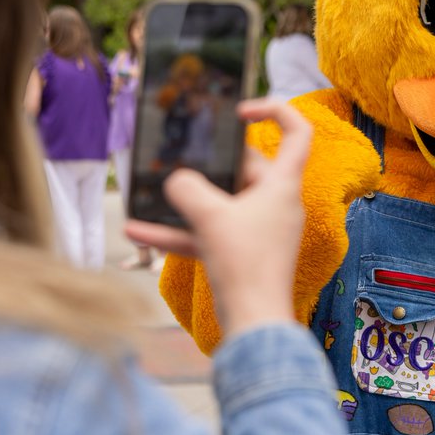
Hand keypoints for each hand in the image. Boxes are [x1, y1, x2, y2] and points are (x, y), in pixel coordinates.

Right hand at [126, 97, 310, 337]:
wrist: (254, 324)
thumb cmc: (245, 264)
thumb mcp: (210, 216)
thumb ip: (187, 188)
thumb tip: (175, 180)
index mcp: (282, 184)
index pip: (297, 132)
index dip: (275, 110)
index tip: (240, 111)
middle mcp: (276, 203)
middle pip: (245, 167)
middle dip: (209, 164)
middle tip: (178, 158)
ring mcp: (259, 229)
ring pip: (221, 202)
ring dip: (185, 199)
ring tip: (149, 191)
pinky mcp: (242, 253)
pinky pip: (207, 234)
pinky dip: (177, 231)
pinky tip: (137, 230)